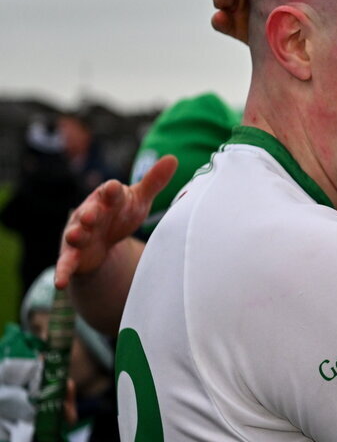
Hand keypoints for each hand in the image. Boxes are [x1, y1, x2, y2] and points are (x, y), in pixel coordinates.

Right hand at [54, 155, 177, 289]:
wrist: (102, 240)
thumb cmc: (120, 214)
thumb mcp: (137, 200)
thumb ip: (153, 181)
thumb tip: (173, 158)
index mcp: (106, 199)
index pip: (109, 192)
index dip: (112, 190)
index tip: (115, 187)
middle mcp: (89, 214)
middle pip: (89, 212)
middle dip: (90, 212)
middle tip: (92, 214)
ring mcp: (78, 235)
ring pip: (75, 234)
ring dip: (75, 234)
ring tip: (75, 235)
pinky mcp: (73, 255)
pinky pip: (66, 263)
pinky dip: (62, 271)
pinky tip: (60, 283)